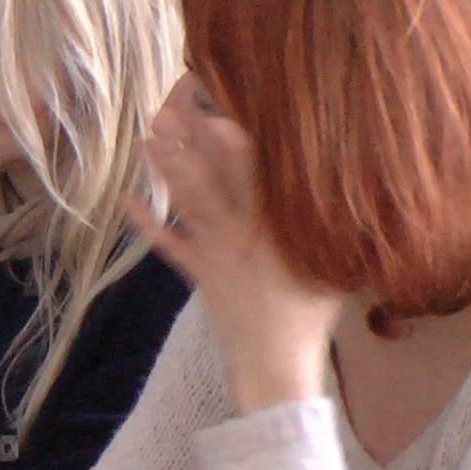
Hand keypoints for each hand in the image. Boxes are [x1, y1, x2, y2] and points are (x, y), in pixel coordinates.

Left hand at [130, 79, 346, 411]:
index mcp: (275, 227)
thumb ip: (327, 224)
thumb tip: (344, 182)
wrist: (274, 362)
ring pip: (186, 203)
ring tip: (148, 136)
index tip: (213, 114)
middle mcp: (239, 232)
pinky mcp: (197, 272)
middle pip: (210, 179)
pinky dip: (145, 222)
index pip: (252, 176)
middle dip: (188, 143)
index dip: (231, 146)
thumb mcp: (332, 263)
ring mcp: (214, 252)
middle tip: (167, 107)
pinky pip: (167, 244)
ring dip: (165, 169)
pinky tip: (126, 198)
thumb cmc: (312, 312)